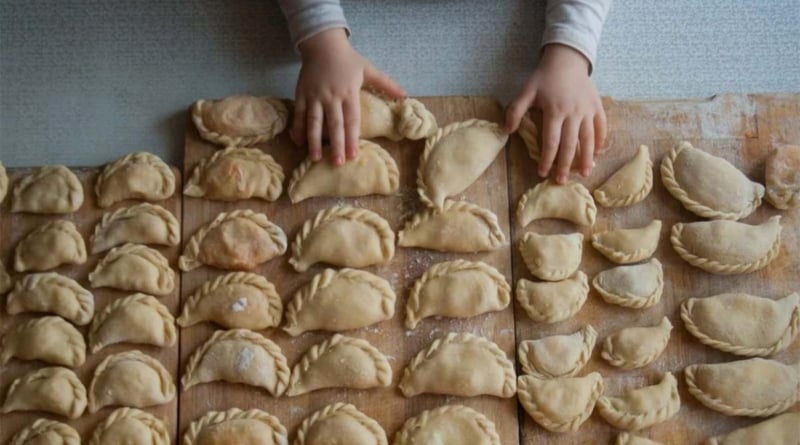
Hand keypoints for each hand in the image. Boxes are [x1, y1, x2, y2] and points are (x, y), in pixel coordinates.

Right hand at [292, 28, 404, 165]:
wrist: (323, 44)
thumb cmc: (348, 59)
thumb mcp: (368, 69)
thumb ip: (386, 83)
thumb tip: (405, 95)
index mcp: (349, 92)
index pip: (352, 120)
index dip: (352, 138)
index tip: (354, 155)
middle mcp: (331, 96)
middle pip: (334, 124)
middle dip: (336, 145)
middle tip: (338, 163)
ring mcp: (315, 96)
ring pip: (314, 121)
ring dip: (314, 141)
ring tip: (315, 158)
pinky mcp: (301, 93)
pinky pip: (299, 113)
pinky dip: (298, 128)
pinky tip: (298, 142)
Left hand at [505, 44, 606, 183]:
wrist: (567, 59)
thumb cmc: (544, 77)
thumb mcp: (526, 91)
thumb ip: (515, 111)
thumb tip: (507, 131)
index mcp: (554, 111)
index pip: (550, 142)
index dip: (546, 159)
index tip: (542, 173)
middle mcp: (573, 113)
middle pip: (570, 145)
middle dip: (565, 165)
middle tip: (561, 181)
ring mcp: (587, 111)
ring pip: (589, 139)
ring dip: (587, 158)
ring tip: (584, 174)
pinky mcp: (597, 107)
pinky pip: (602, 127)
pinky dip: (601, 141)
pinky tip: (598, 154)